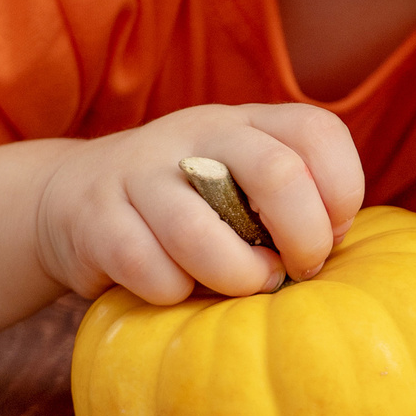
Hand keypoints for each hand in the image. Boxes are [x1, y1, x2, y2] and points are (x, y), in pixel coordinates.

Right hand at [33, 104, 363, 303]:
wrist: (72, 198)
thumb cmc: (188, 206)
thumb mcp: (240, 184)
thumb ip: (291, 202)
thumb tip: (341, 256)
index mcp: (245, 121)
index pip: (317, 132)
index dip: (343, 189)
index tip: (335, 234)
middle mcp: (197, 134)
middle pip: (275, 172)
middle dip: (304, 235)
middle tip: (301, 268)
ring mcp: (142, 171)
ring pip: (202, 230)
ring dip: (240, 276)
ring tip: (249, 287)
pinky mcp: (96, 218)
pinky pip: (149, 268)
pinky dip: (175, 294)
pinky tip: (177, 290)